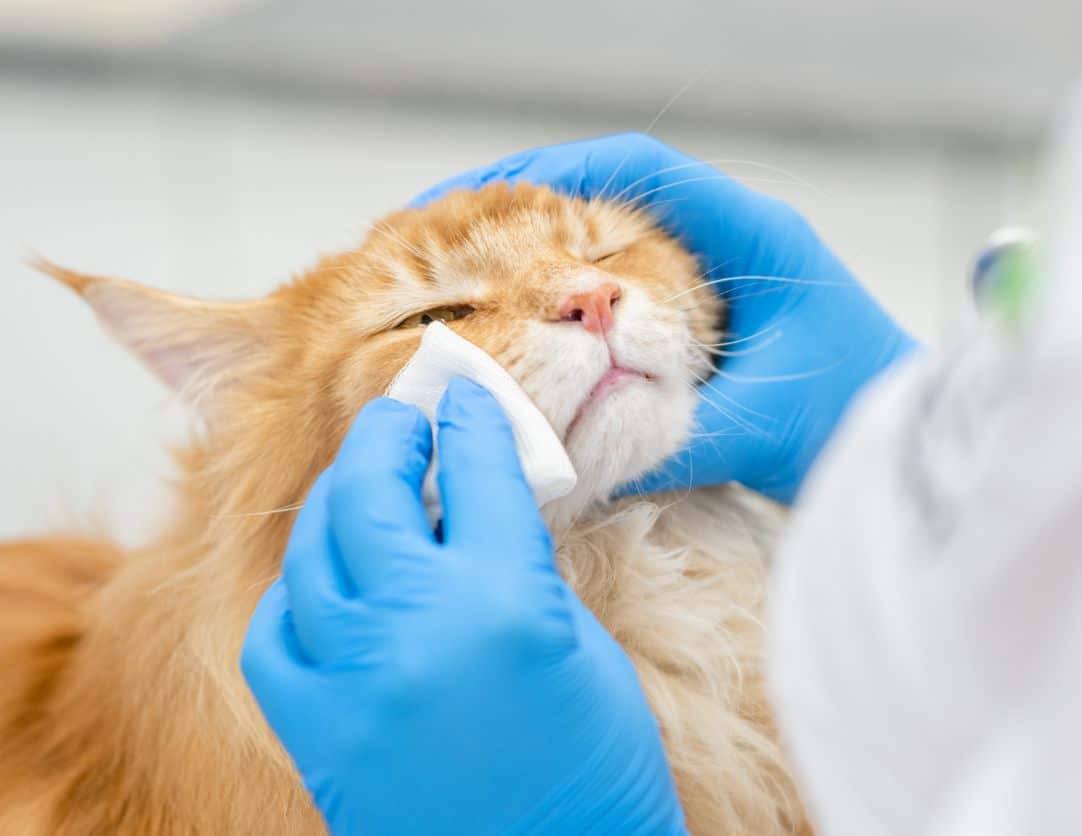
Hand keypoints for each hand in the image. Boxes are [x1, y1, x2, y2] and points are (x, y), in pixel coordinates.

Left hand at [241, 380, 685, 835]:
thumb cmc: (597, 760)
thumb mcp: (576, 639)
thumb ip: (515, 561)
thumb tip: (471, 498)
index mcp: (507, 605)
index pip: (479, 472)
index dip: (474, 421)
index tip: (467, 398)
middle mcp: (419, 632)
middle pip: (372, 490)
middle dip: (388, 434)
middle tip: (405, 417)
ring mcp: (354, 686)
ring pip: (312, 552)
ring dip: (339, 500)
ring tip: (365, 483)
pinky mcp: (317, 735)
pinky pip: (276, 634)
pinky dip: (299, 592)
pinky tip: (330, 577)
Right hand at [414, 134, 915, 502]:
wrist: (918, 449)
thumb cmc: (859, 424)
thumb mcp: (757, 429)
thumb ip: (666, 442)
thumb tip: (568, 460)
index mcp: (754, 238)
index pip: (642, 171)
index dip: (555, 170)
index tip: (478, 197)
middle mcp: (739, 242)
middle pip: (621, 193)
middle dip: (535, 207)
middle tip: (451, 235)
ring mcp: (732, 276)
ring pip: (627, 238)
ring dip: (558, 249)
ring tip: (478, 273)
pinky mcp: (725, 316)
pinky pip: (642, 284)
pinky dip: (588, 294)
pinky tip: (546, 325)